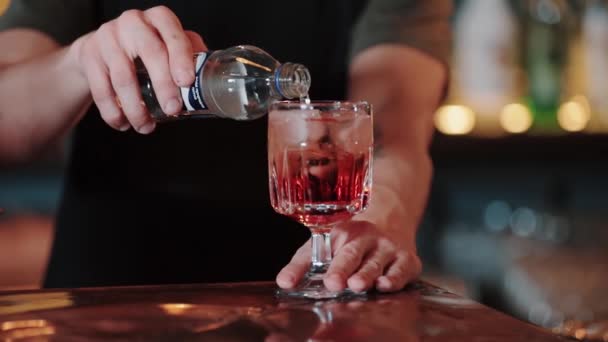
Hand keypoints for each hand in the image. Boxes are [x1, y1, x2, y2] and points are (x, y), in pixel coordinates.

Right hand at [70, 6, 206, 133]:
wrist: (100, 48)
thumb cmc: (145, 48)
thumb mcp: (168, 46)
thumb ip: (190, 56)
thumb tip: (211, 76)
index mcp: (159, 19)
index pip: (172, 34)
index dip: (181, 58)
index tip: (187, 82)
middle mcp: (133, 22)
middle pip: (150, 53)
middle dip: (163, 86)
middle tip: (173, 109)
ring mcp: (108, 37)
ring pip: (123, 77)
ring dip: (136, 108)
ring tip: (146, 126)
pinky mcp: (89, 55)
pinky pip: (101, 89)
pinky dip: (113, 112)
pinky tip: (123, 124)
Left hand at [276, 220, 421, 292]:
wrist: (393, 216)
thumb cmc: (352, 237)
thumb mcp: (324, 244)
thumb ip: (302, 264)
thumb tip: (284, 283)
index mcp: (340, 233)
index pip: (323, 250)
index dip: (313, 265)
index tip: (313, 279)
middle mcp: (364, 238)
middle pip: (350, 254)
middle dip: (341, 269)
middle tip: (333, 283)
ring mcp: (386, 248)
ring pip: (375, 262)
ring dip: (366, 274)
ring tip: (358, 285)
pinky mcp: (407, 259)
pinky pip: (402, 269)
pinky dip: (395, 277)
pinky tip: (386, 284)